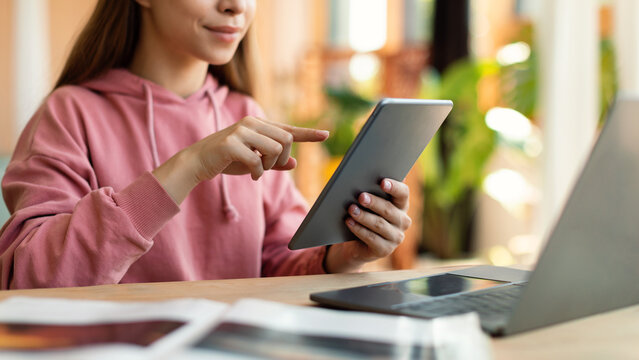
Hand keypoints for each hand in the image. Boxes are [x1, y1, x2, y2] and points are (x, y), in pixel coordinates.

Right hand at [193, 116, 328, 180]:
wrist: (197, 162)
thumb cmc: (226, 160)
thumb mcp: (254, 161)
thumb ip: (274, 161)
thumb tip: (294, 163)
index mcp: (258, 125)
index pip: (288, 129)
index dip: (308, 134)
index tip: (325, 134)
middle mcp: (251, 123)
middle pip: (286, 141)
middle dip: (282, 159)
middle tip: (268, 168)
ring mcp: (241, 131)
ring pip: (275, 149)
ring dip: (270, 166)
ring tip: (259, 170)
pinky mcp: (231, 143)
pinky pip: (258, 162)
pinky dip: (258, 173)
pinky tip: (252, 176)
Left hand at [324, 178, 411, 272]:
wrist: (357, 243)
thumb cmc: (365, 215)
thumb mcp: (369, 203)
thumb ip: (371, 189)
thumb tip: (365, 174)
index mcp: (401, 205)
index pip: (403, 193)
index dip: (394, 187)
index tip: (382, 182)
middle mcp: (403, 221)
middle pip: (389, 209)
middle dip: (374, 202)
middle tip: (360, 196)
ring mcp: (396, 237)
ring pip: (379, 224)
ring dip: (364, 216)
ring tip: (351, 209)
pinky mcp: (385, 250)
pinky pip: (371, 238)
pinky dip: (359, 229)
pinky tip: (349, 222)